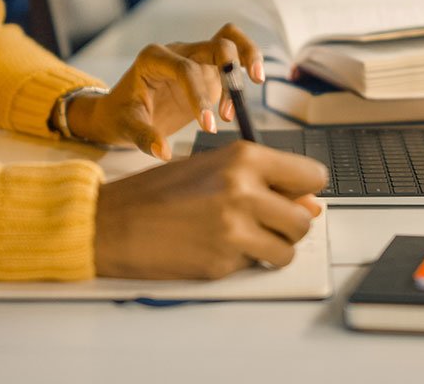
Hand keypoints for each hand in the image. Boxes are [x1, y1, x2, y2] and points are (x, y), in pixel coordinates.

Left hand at [69, 23, 264, 158]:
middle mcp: (177, 52)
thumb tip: (163, 152)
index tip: (208, 126)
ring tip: (257, 81)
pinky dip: (244, 67)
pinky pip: (231, 58)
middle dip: (232, 65)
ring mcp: (194, 58)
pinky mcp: (206, 69)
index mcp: (153, 59)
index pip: (184, 69)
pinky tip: (245, 96)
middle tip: (242, 93)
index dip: (199, 95)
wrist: (119, 110)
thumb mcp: (126, 127)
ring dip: (247, 57)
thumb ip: (144, 137)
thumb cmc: (120, 115)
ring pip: (228, 40)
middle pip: (214, 43)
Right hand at [94, 141, 327, 278]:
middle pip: (303, 219)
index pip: (312, 175)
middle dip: (288, 226)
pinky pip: (255, 267)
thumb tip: (310, 205)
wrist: (111, 223)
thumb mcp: (211, 168)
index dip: (305, 190)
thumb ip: (262, 181)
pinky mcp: (222, 262)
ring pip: (287, 250)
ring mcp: (234, 229)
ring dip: (271, 249)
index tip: (295, 197)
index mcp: (244, 158)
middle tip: (261, 223)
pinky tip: (214, 248)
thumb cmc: (156, 193)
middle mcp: (244, 190)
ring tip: (239, 238)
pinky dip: (242, 263)